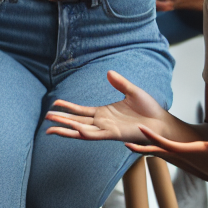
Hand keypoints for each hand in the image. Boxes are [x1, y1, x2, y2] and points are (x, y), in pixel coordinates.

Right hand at [45, 70, 169, 144]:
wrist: (162, 122)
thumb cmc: (149, 110)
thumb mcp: (132, 91)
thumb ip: (120, 83)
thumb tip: (108, 72)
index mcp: (104, 113)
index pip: (80, 111)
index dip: (67, 108)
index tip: (54, 104)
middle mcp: (102, 123)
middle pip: (76, 122)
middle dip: (61, 121)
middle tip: (46, 119)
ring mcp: (107, 130)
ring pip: (81, 131)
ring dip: (67, 129)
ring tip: (51, 128)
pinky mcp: (114, 134)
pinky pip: (96, 135)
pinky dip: (84, 133)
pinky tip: (75, 129)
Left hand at [127, 119, 207, 195]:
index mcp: (189, 151)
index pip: (166, 143)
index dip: (153, 136)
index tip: (140, 128)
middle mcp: (183, 156)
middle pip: (158, 151)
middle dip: (142, 148)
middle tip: (124, 143)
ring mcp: (184, 158)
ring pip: (161, 152)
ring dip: (147, 148)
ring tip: (130, 144)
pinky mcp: (187, 159)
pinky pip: (167, 153)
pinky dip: (157, 149)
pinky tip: (150, 146)